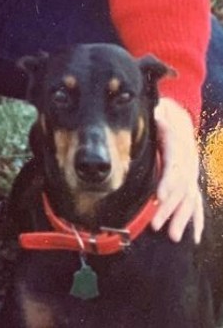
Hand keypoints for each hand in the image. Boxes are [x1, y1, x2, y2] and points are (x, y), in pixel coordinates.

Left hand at [152, 96, 203, 242]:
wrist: (179, 119)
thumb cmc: (163, 118)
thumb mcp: (161, 114)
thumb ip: (160, 118)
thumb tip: (157, 114)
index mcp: (179, 150)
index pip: (175, 168)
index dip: (168, 182)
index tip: (160, 195)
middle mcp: (189, 166)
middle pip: (181, 191)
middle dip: (169, 209)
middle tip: (155, 225)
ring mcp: (193, 176)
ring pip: (189, 201)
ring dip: (182, 220)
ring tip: (173, 238)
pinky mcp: (192, 183)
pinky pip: (197, 204)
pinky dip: (197, 221)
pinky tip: (196, 237)